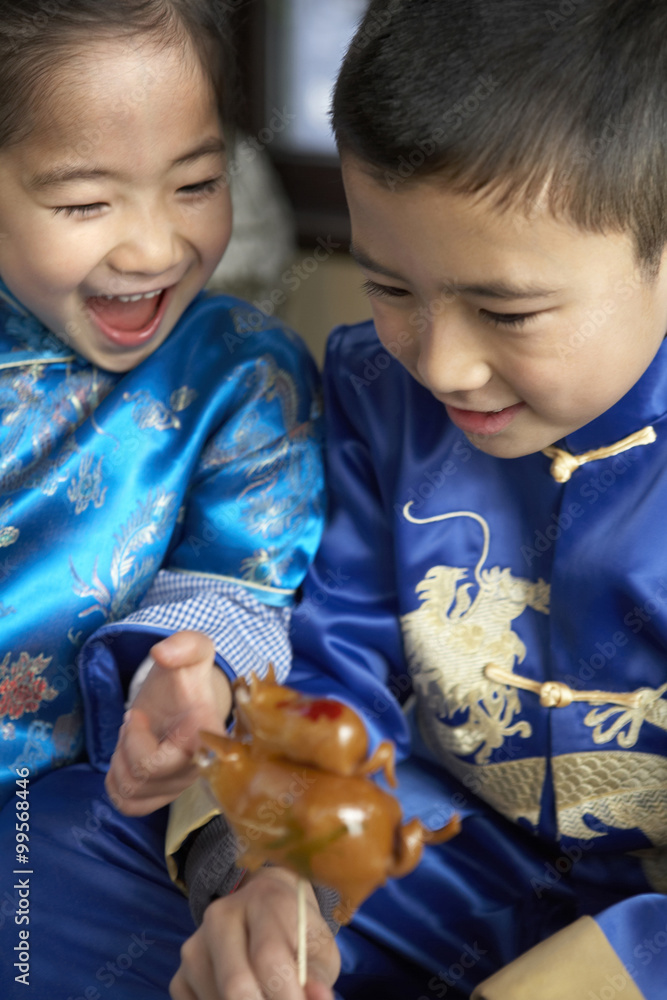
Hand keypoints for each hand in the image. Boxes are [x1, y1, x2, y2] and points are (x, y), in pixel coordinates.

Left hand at [106, 630, 231, 815]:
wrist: (186, 696)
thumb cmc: (187, 675)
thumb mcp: (192, 648)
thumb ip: (183, 644)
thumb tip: (162, 653)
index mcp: (204, 740)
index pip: (157, 764)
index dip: (138, 740)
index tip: (140, 713)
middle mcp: (196, 770)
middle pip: (140, 778)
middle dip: (126, 744)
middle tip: (135, 719)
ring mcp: (179, 786)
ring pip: (131, 793)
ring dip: (120, 761)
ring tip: (135, 735)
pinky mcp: (162, 795)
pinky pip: (129, 806)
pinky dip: (117, 784)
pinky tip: (127, 755)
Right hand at [170, 866, 339, 999]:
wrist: (263, 905)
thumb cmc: (297, 931)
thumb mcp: (319, 945)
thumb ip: (319, 975)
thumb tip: (319, 999)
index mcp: (263, 901)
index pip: (268, 956)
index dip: (287, 995)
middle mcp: (221, 916)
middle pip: (236, 985)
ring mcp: (195, 945)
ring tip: (266, 996)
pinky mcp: (179, 974)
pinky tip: (243, 998)